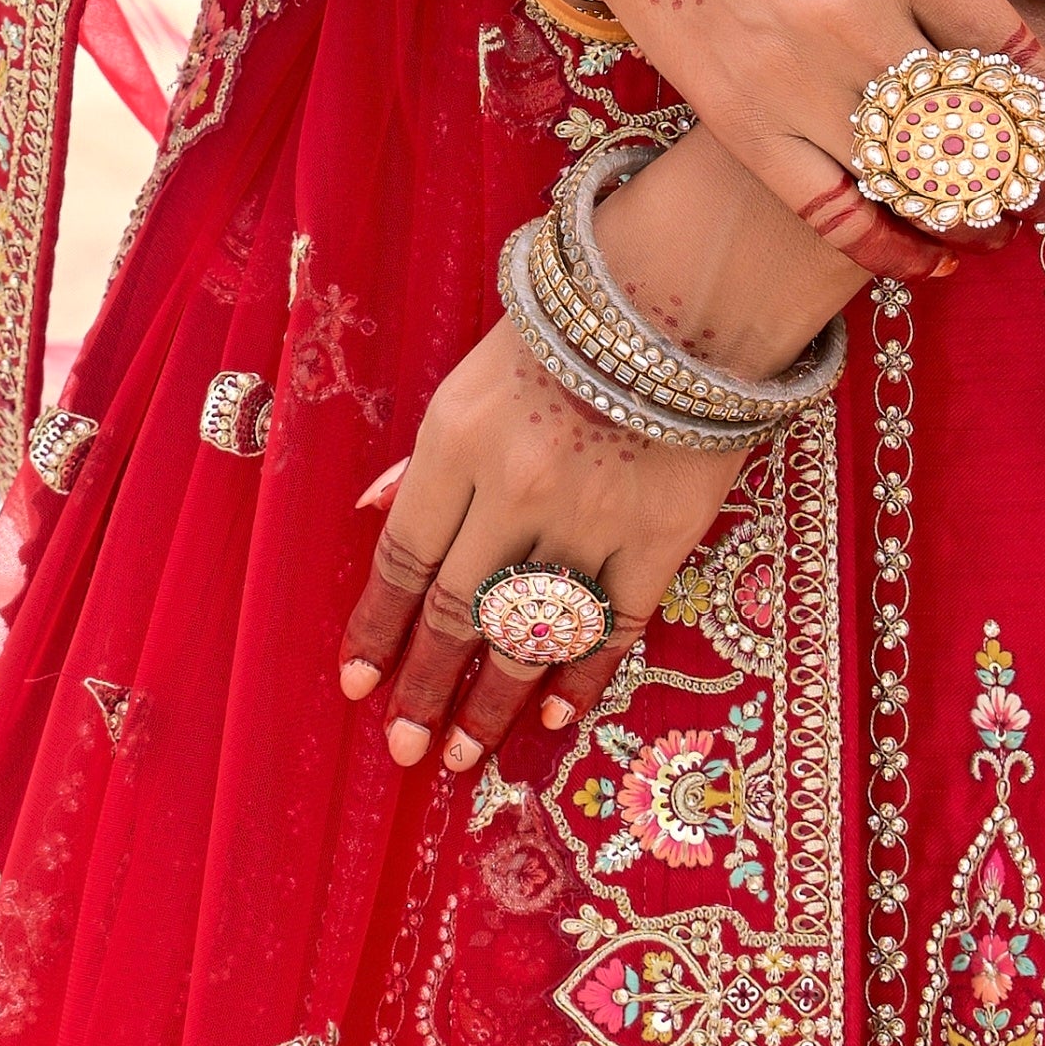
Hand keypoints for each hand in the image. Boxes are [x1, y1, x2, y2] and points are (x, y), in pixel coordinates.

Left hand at [336, 324, 740, 773]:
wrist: (687, 292)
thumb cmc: (568, 326)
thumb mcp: (475, 376)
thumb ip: (430, 456)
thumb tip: (376, 513)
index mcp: (457, 439)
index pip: (402, 556)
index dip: (376, 627)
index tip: (357, 683)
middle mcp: (515, 487)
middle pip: (456, 611)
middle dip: (424, 687)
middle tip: (402, 747)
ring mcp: (590, 516)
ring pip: (528, 634)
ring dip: (491, 702)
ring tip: (464, 753)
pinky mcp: (659, 534)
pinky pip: (611, 625)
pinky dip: (580, 676)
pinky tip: (551, 713)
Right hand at [512, 0, 1044, 275]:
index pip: (1014, 55)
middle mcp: (848, 7)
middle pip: (970, 127)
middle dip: (1028, 179)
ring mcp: (787, 70)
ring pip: (910, 178)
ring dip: (973, 220)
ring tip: (1005, 226)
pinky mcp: (736, 117)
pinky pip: (830, 210)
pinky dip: (891, 247)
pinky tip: (934, 257)